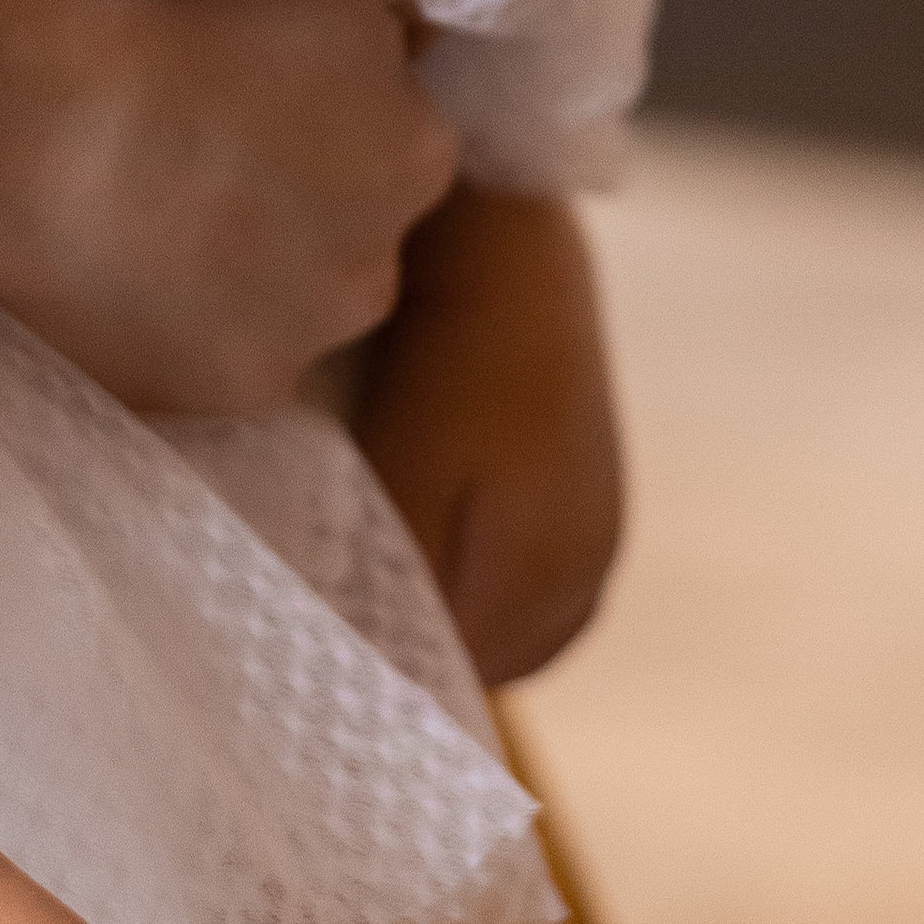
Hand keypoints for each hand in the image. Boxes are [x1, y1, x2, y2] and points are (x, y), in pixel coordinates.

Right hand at [0, 0, 456, 414]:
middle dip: (296, 206)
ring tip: (151, 223)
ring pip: (285, 306)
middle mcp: (379, 267)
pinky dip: (179, 326)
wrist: (41, 115)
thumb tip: (405, 50)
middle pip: (349, 235)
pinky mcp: (218, 394)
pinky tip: (121, 277)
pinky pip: (213, 357)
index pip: (395, 140)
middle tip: (201, 159)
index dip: (324, 116)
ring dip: (244, 275)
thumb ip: (382, 36)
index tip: (253, 97)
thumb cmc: (178, 17)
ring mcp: (299, 344)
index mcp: (417, 154)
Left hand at [353, 187, 624, 685]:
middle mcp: (591, 569)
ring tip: (380, 566)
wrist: (510, 248)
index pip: (456, 676)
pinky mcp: (594, 499)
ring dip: (453, 616)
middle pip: (488, 662)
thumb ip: (395, 573)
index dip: (387, 668)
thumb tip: (374, 667)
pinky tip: (434, 536)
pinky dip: (484, 585)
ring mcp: (601, 534)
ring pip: (512, 629)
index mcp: (549, 572)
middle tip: (340, 607)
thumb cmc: (446, 353)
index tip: (322, 642)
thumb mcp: (405, 465)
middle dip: (420, 649)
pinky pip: (534, 590)